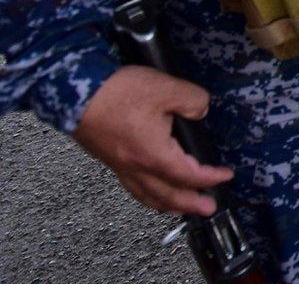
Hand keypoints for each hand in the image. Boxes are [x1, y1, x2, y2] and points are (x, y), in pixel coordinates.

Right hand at [73, 66, 232, 216]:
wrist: (72, 93)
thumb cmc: (118, 93)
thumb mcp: (167, 89)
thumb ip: (194, 101)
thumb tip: (200, 112)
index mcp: (154, 155)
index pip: (189, 175)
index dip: (210, 178)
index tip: (225, 176)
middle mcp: (136, 167)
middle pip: (167, 195)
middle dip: (190, 204)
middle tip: (208, 209)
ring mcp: (119, 165)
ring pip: (146, 195)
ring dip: (167, 204)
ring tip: (180, 208)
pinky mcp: (108, 158)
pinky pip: (132, 186)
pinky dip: (146, 195)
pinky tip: (150, 190)